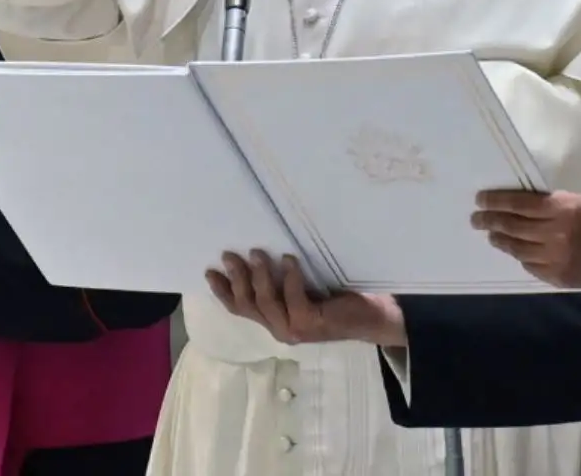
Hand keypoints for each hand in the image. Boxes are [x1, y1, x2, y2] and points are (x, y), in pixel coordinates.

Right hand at [207, 251, 406, 346]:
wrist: (371, 317)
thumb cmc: (337, 298)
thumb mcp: (302, 290)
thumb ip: (282, 283)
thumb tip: (257, 251)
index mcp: (275, 321)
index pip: (240, 309)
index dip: (222, 292)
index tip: (209, 271)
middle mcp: (280, 329)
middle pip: (246, 305)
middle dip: (235, 279)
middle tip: (230, 255)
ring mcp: (294, 330)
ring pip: (265, 302)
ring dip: (259, 276)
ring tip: (257, 253)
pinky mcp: (310, 324)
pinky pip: (292, 298)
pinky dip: (289, 277)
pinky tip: (288, 259)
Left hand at [472, 189, 580, 288]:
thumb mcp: (580, 201)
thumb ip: (552, 203)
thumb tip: (523, 205)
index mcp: (560, 208)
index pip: (518, 203)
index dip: (496, 201)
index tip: (480, 200)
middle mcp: (552, 232)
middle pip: (512, 225)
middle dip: (490, 221)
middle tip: (476, 219)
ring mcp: (552, 256)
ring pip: (517, 247)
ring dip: (501, 240)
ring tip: (492, 236)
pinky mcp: (555, 275)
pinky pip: (530, 266)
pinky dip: (520, 257)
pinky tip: (515, 252)